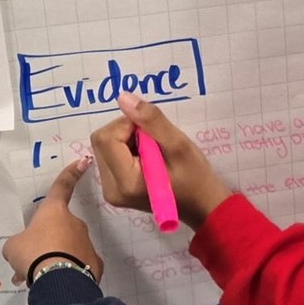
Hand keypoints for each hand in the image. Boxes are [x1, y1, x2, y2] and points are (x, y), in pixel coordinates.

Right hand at [2, 158, 103, 285]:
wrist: (57, 280)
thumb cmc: (33, 254)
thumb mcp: (13, 247)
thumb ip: (19, 244)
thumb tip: (23, 250)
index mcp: (54, 212)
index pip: (62, 187)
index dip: (71, 173)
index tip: (85, 161)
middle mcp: (74, 223)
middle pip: (59, 229)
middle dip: (46, 244)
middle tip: (31, 262)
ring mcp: (86, 243)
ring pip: (67, 250)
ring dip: (53, 261)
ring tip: (38, 278)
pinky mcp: (94, 263)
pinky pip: (78, 266)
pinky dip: (68, 274)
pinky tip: (56, 285)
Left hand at [91, 94, 232, 230]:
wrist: (201, 206)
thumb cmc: (195, 177)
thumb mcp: (179, 144)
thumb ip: (151, 120)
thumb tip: (123, 98)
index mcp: (126, 182)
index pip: (108, 138)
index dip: (128, 125)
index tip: (152, 131)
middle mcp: (111, 189)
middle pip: (102, 141)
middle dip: (125, 131)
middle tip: (153, 140)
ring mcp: (111, 191)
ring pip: (104, 146)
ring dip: (126, 139)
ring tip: (152, 150)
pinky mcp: (113, 189)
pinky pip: (110, 156)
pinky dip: (126, 149)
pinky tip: (146, 157)